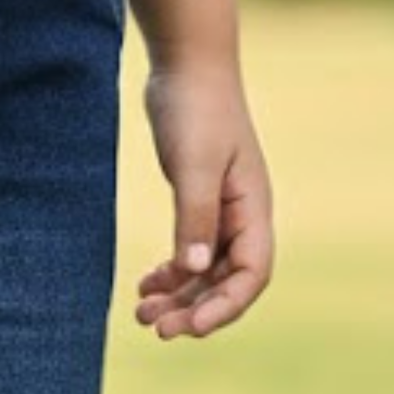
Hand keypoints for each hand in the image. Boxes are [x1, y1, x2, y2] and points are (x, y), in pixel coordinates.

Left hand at [135, 60, 275, 340]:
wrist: (186, 65)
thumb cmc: (195, 109)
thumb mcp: (194, 165)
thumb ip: (194, 217)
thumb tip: (191, 271)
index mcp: (252, 208)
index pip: (251, 274)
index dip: (224, 307)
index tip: (189, 328)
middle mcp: (242, 215)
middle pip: (226, 281)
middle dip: (194, 309)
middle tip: (155, 328)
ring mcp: (221, 210)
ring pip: (204, 271)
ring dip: (178, 296)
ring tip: (141, 314)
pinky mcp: (197, 201)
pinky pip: (189, 252)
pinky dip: (170, 274)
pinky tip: (144, 286)